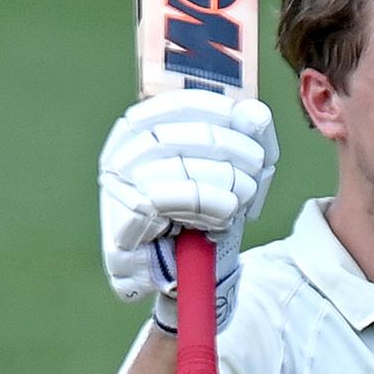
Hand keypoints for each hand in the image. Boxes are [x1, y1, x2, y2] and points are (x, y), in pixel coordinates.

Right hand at [98, 89, 278, 330]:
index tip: (251, 126)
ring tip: (236, 203)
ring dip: (227, 185)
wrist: (188, 271)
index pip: (181, 103)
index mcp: (144, 128)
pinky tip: (218, 219)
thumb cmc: (208, 209)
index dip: (221, 110)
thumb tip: (254, 111)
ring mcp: (118, 183)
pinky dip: (209, 206)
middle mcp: (123, 150)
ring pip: (186, 165)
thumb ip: (251, 136)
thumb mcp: (237, 167)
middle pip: (193, 135)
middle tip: (255, 174)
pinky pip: (176, 196)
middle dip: (238, 153)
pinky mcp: (123, 216)